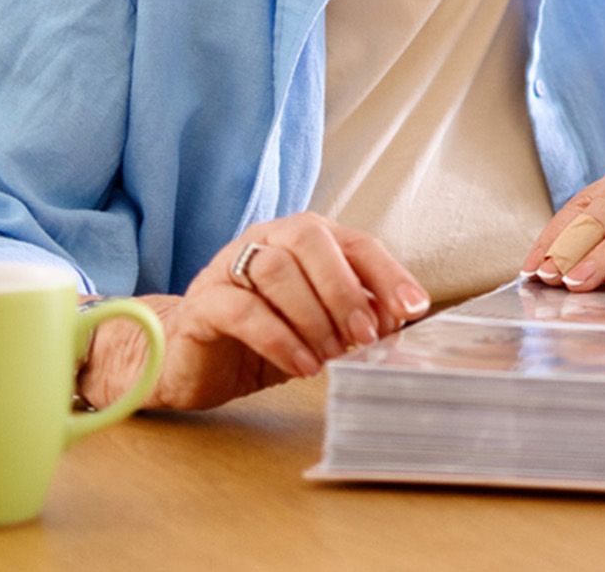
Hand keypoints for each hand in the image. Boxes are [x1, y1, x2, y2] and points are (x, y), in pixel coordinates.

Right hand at [77, 212, 430, 411]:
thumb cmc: (265, 337)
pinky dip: (280, 339)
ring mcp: (229, 266)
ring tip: (331, 356)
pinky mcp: (203, 302)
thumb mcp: (322, 325)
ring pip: (277, 270)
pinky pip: (243, 310)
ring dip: (313, 317)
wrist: (192, 361)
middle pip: (312, 242)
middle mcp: (268, 240)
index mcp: (305, 239)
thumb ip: (356, 314)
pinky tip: (302, 365)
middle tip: (365, 337)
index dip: (388, 274)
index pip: (356, 243)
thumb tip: (402, 318)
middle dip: (346, 291)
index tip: (411, 310)